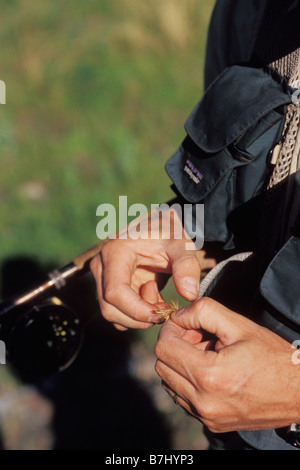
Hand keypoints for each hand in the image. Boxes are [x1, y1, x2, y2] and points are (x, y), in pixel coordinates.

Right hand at [90, 208, 215, 329]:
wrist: (160, 228)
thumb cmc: (169, 234)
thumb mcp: (181, 245)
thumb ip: (187, 266)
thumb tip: (190, 294)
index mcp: (114, 252)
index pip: (115, 293)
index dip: (137, 310)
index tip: (161, 313)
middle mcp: (101, 266)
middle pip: (110, 309)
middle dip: (139, 317)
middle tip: (165, 306)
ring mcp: (102, 278)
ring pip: (112, 314)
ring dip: (139, 317)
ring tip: (159, 297)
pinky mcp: (107, 287)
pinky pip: (117, 313)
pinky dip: (136, 315)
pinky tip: (152, 299)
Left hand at [154, 297, 299, 432]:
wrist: (299, 394)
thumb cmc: (273, 357)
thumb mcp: (240, 325)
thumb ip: (204, 311)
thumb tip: (178, 316)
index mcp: (209, 376)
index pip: (164, 348)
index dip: (171, 329)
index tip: (187, 323)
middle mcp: (203, 402)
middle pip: (162, 366)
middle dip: (175, 345)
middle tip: (199, 337)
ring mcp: (207, 417)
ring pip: (169, 383)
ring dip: (180, 364)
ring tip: (207, 355)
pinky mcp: (212, 424)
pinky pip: (183, 398)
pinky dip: (188, 382)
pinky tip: (210, 371)